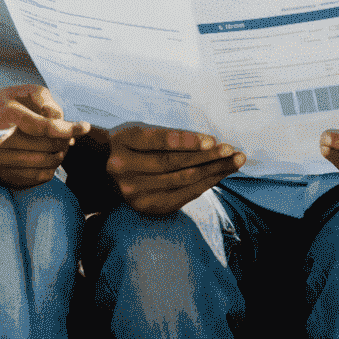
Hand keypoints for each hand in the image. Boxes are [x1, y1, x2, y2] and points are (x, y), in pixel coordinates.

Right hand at [0, 85, 88, 190]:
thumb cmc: (8, 101)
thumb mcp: (26, 90)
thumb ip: (47, 102)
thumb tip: (61, 122)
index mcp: (8, 115)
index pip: (43, 127)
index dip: (67, 128)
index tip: (85, 126)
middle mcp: (0, 141)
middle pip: (47, 147)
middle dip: (65, 141)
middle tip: (69, 135)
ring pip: (44, 165)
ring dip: (60, 156)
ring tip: (61, 145)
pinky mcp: (2, 176)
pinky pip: (36, 178)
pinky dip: (50, 170)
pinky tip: (49, 157)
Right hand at [106, 124, 245, 214]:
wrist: (103, 173)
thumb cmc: (129, 144)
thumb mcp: (138, 130)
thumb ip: (165, 134)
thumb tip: (207, 141)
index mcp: (122, 141)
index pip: (157, 141)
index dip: (186, 141)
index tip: (212, 139)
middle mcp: (125, 169)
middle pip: (173, 164)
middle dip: (207, 157)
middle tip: (232, 150)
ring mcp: (135, 193)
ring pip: (181, 181)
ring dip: (212, 171)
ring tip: (234, 161)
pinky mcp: (147, 207)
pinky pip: (182, 196)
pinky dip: (204, 184)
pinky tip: (219, 174)